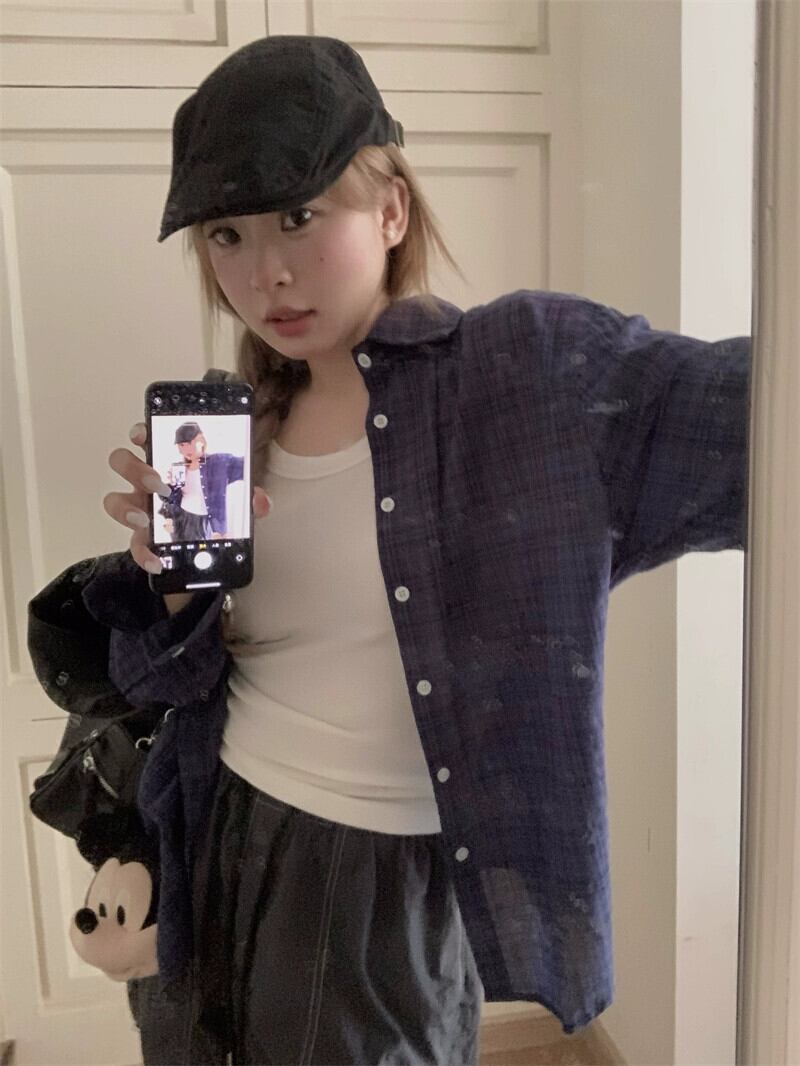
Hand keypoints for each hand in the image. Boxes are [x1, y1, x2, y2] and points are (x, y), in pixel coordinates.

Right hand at [104, 421, 271, 574]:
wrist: (205, 547)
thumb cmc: (214, 510)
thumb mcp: (235, 499)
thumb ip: (249, 497)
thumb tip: (260, 500)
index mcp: (168, 463)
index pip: (147, 438)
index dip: (140, 432)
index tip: (143, 434)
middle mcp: (147, 482)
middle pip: (123, 462)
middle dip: (135, 469)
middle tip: (158, 484)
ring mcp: (140, 508)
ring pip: (114, 500)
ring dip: (125, 508)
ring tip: (145, 519)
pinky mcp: (141, 538)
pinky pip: (132, 544)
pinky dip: (143, 553)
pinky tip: (157, 560)